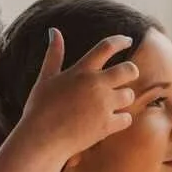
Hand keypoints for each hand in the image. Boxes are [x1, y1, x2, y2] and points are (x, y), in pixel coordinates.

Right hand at [18, 29, 138, 161]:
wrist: (41, 139)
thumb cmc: (40, 109)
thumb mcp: (46, 78)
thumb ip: (54, 55)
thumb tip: (54, 31)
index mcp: (81, 70)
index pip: (107, 47)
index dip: (120, 40)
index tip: (128, 40)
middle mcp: (96, 84)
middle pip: (129, 70)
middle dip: (131, 72)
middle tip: (127, 76)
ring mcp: (103, 105)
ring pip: (129, 95)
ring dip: (124, 98)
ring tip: (113, 104)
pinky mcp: (107, 125)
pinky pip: (127, 119)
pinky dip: (122, 120)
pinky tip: (111, 121)